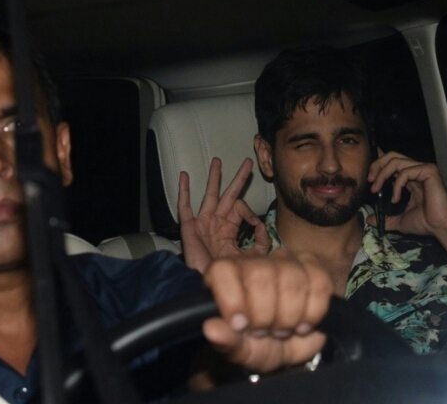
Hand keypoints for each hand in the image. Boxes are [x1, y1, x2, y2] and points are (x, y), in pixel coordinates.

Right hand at [178, 157, 269, 272]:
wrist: (207, 285)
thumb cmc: (227, 274)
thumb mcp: (251, 257)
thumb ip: (261, 241)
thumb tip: (262, 225)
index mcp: (230, 229)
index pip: (242, 209)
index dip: (250, 212)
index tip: (255, 223)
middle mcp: (217, 222)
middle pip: (229, 194)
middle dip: (238, 178)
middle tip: (248, 162)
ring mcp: (203, 222)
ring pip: (209, 195)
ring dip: (214, 177)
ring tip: (217, 161)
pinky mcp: (189, 227)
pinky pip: (185, 206)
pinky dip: (184, 190)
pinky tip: (184, 176)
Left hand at [202, 250, 330, 372]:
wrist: (290, 348)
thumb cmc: (258, 345)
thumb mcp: (241, 351)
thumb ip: (226, 341)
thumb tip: (210, 328)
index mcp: (225, 276)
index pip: (224, 271)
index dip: (233, 298)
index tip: (241, 326)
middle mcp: (254, 261)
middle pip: (260, 275)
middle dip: (265, 314)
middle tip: (264, 332)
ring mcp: (285, 260)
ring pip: (292, 278)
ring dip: (290, 315)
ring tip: (283, 330)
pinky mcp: (312, 266)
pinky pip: (319, 283)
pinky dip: (314, 311)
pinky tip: (304, 324)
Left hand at [366, 151, 446, 237]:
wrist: (440, 227)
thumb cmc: (425, 223)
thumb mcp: (400, 220)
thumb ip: (385, 218)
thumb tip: (369, 219)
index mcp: (412, 178)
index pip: (393, 162)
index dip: (379, 163)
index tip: (368, 175)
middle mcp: (418, 170)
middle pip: (392, 156)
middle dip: (377, 165)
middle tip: (369, 180)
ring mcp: (424, 169)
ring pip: (396, 161)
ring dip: (382, 174)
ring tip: (376, 189)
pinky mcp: (429, 171)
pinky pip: (405, 171)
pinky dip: (396, 185)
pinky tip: (395, 199)